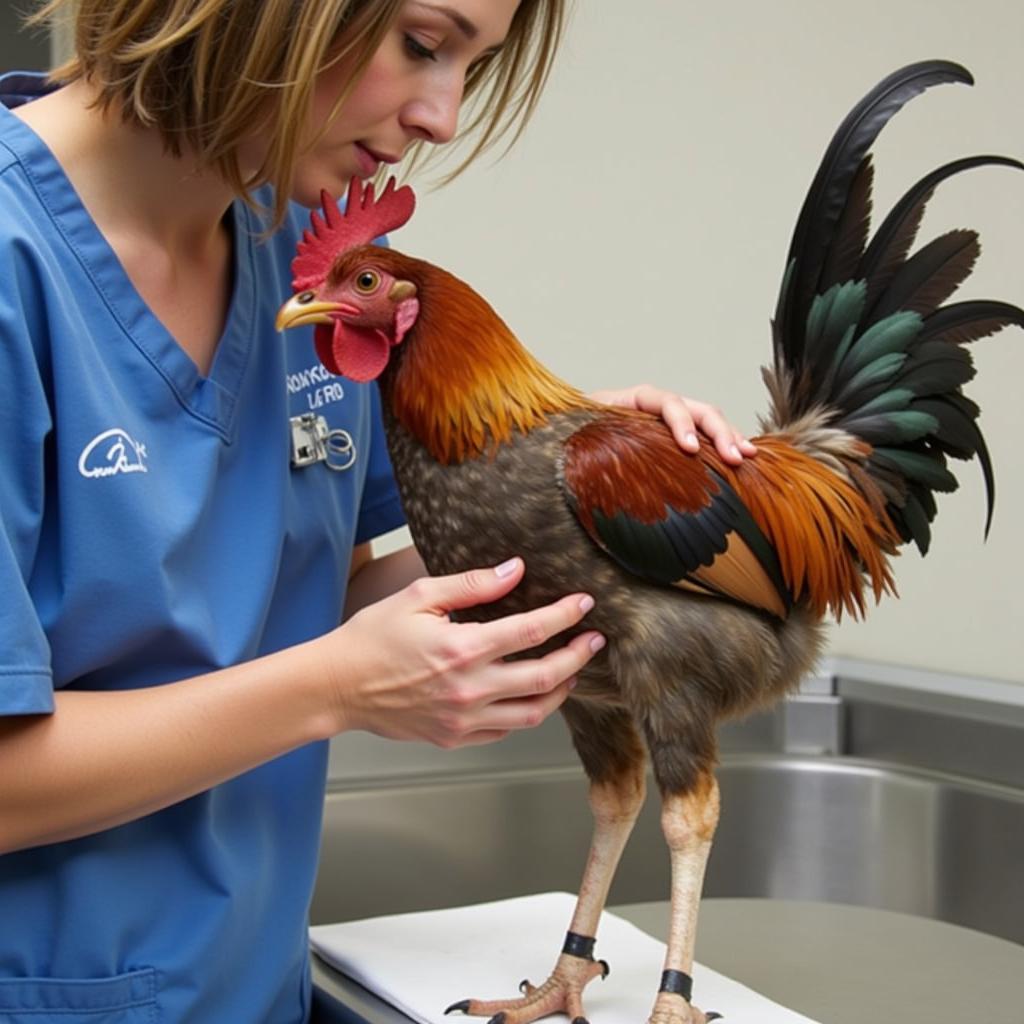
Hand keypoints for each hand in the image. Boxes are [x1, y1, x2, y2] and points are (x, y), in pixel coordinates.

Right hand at [321, 558, 603, 747]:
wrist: (338, 686)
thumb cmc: (373, 637)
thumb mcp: (419, 597)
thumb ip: (472, 584)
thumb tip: (515, 570)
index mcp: (462, 649)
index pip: (531, 631)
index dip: (564, 615)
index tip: (584, 603)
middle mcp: (469, 689)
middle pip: (545, 677)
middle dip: (578, 656)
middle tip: (595, 641)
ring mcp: (464, 719)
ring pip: (533, 713)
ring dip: (560, 690)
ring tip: (572, 671)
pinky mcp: (455, 738)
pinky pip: (506, 729)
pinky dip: (526, 712)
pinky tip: (530, 694)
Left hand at [590, 385, 756, 464]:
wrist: (574, 445)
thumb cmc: (575, 436)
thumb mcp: (578, 430)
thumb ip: (585, 430)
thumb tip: (578, 440)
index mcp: (634, 399)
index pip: (665, 401)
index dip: (681, 422)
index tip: (690, 450)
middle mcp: (658, 408)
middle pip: (698, 409)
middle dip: (719, 431)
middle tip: (734, 458)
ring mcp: (672, 424)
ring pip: (709, 421)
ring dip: (731, 437)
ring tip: (747, 457)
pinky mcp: (679, 442)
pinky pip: (708, 439)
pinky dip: (726, 447)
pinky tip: (743, 461)